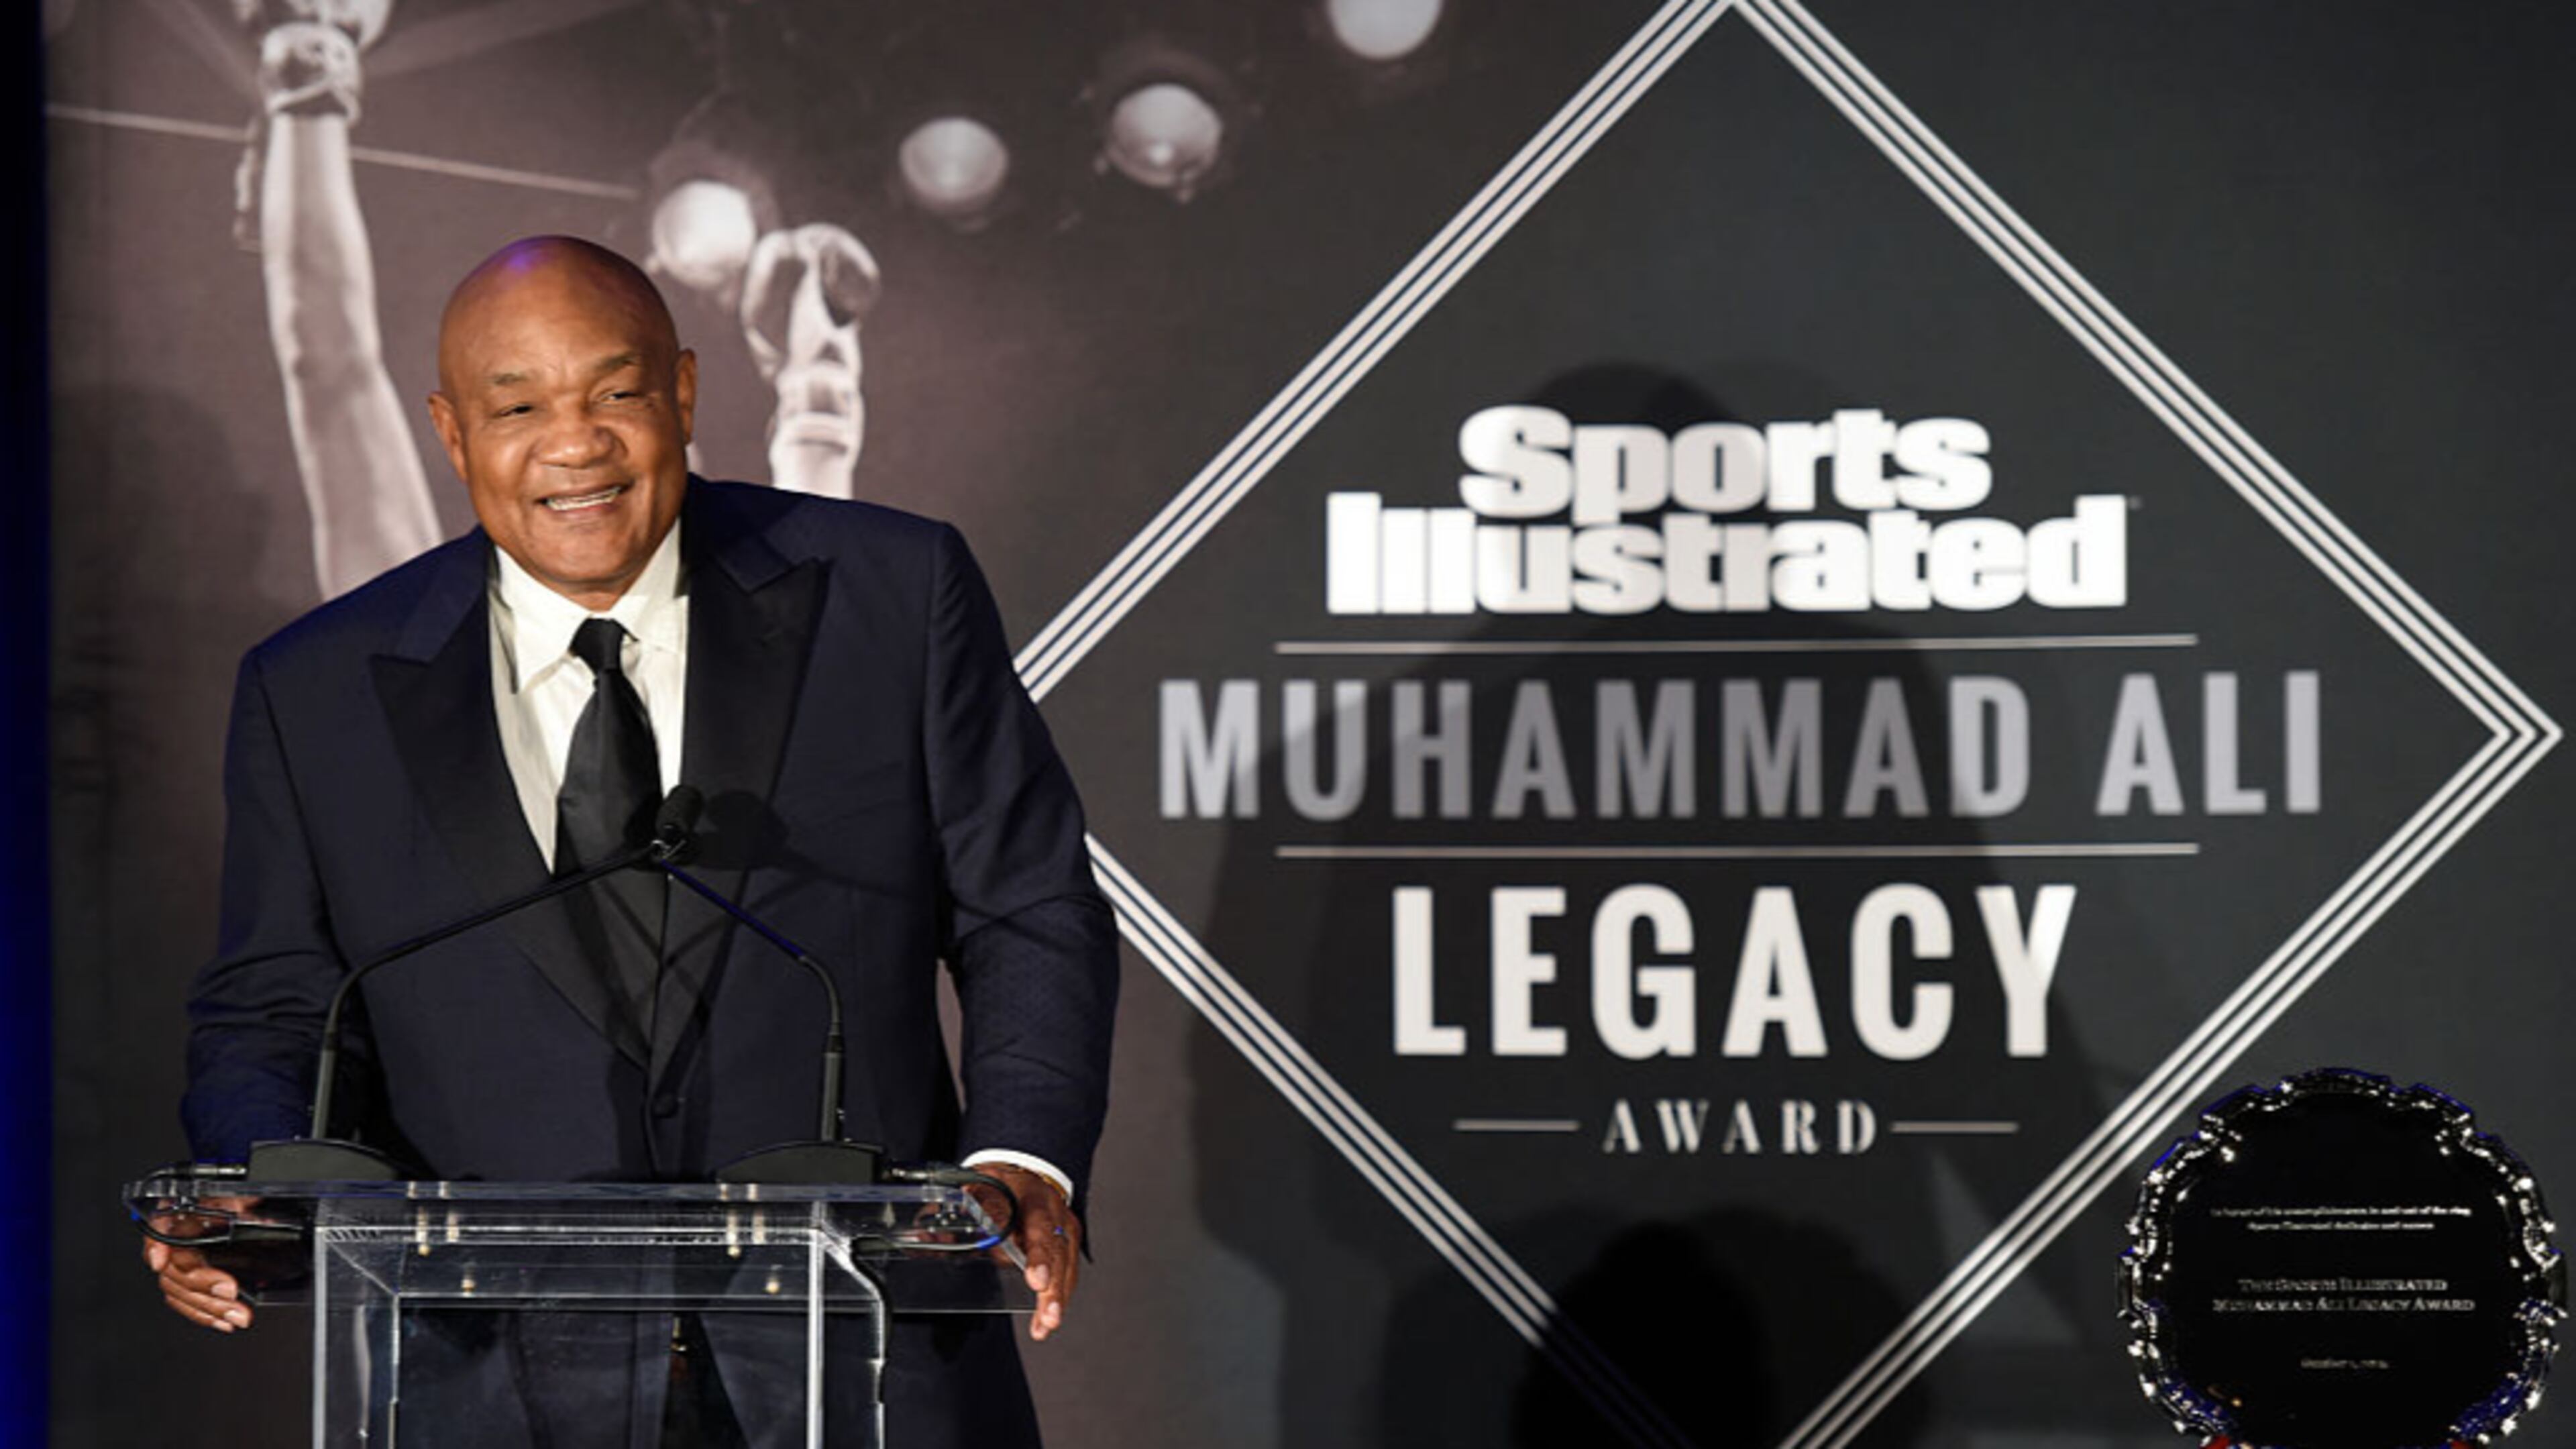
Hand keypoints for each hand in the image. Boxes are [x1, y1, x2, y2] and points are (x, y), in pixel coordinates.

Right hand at [140, 1196, 255, 1333]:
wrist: (225, 1206)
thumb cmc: (225, 1200)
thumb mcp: (235, 1195)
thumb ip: (242, 1206)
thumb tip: (267, 1222)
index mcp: (177, 1216)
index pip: (157, 1230)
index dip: (155, 1246)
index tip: (159, 1261)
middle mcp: (170, 1242)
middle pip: (175, 1270)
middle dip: (204, 1287)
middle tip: (231, 1294)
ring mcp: (174, 1264)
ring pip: (178, 1292)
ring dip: (209, 1308)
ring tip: (236, 1316)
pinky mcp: (182, 1281)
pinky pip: (183, 1302)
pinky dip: (204, 1315)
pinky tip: (222, 1322)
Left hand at [969, 1165, 1080, 1342]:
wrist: (1028, 1173)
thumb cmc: (1003, 1183)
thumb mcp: (979, 1186)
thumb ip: (954, 1212)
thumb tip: (924, 1235)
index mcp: (1033, 1198)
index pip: (1039, 1227)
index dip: (1038, 1256)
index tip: (1036, 1280)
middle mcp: (1055, 1215)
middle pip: (1057, 1254)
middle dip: (1053, 1288)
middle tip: (1047, 1315)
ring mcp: (1065, 1230)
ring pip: (1066, 1267)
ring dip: (1056, 1299)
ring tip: (1046, 1325)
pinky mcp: (1067, 1245)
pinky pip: (1067, 1274)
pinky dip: (1058, 1298)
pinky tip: (1046, 1321)